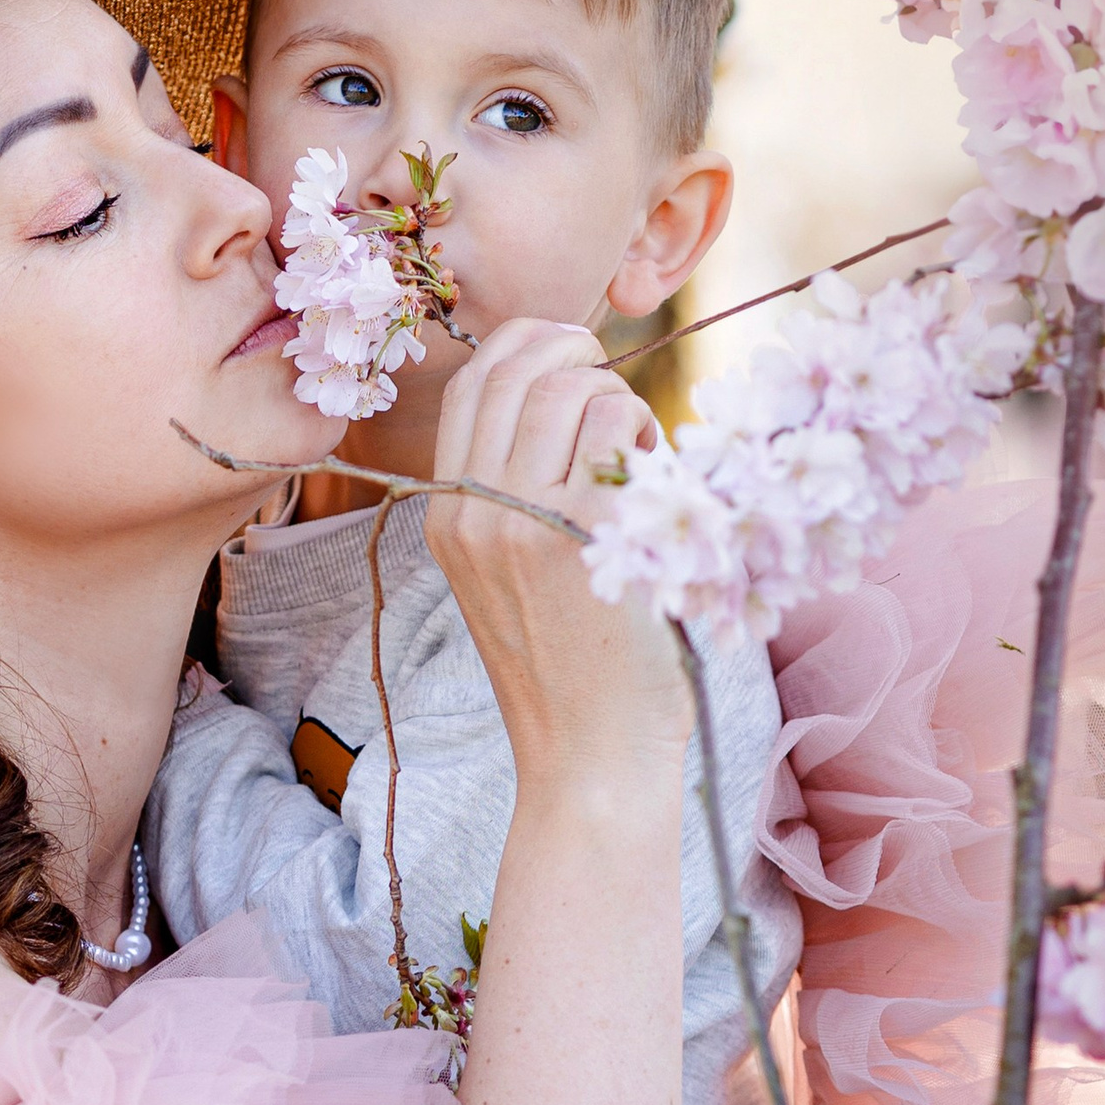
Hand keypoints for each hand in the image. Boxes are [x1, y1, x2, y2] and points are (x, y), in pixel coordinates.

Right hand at [425, 320, 690, 793]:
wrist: (588, 759)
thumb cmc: (572, 672)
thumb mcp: (510, 580)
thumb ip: (518, 497)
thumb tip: (570, 398)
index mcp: (446, 517)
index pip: (469, 385)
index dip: (525, 344)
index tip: (574, 356)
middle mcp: (471, 512)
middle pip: (515, 368)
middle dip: (578, 351)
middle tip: (619, 388)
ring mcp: (521, 522)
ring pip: (568, 386)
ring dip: (619, 398)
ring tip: (639, 452)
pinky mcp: (582, 535)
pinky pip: (616, 425)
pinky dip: (647, 432)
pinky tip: (658, 482)